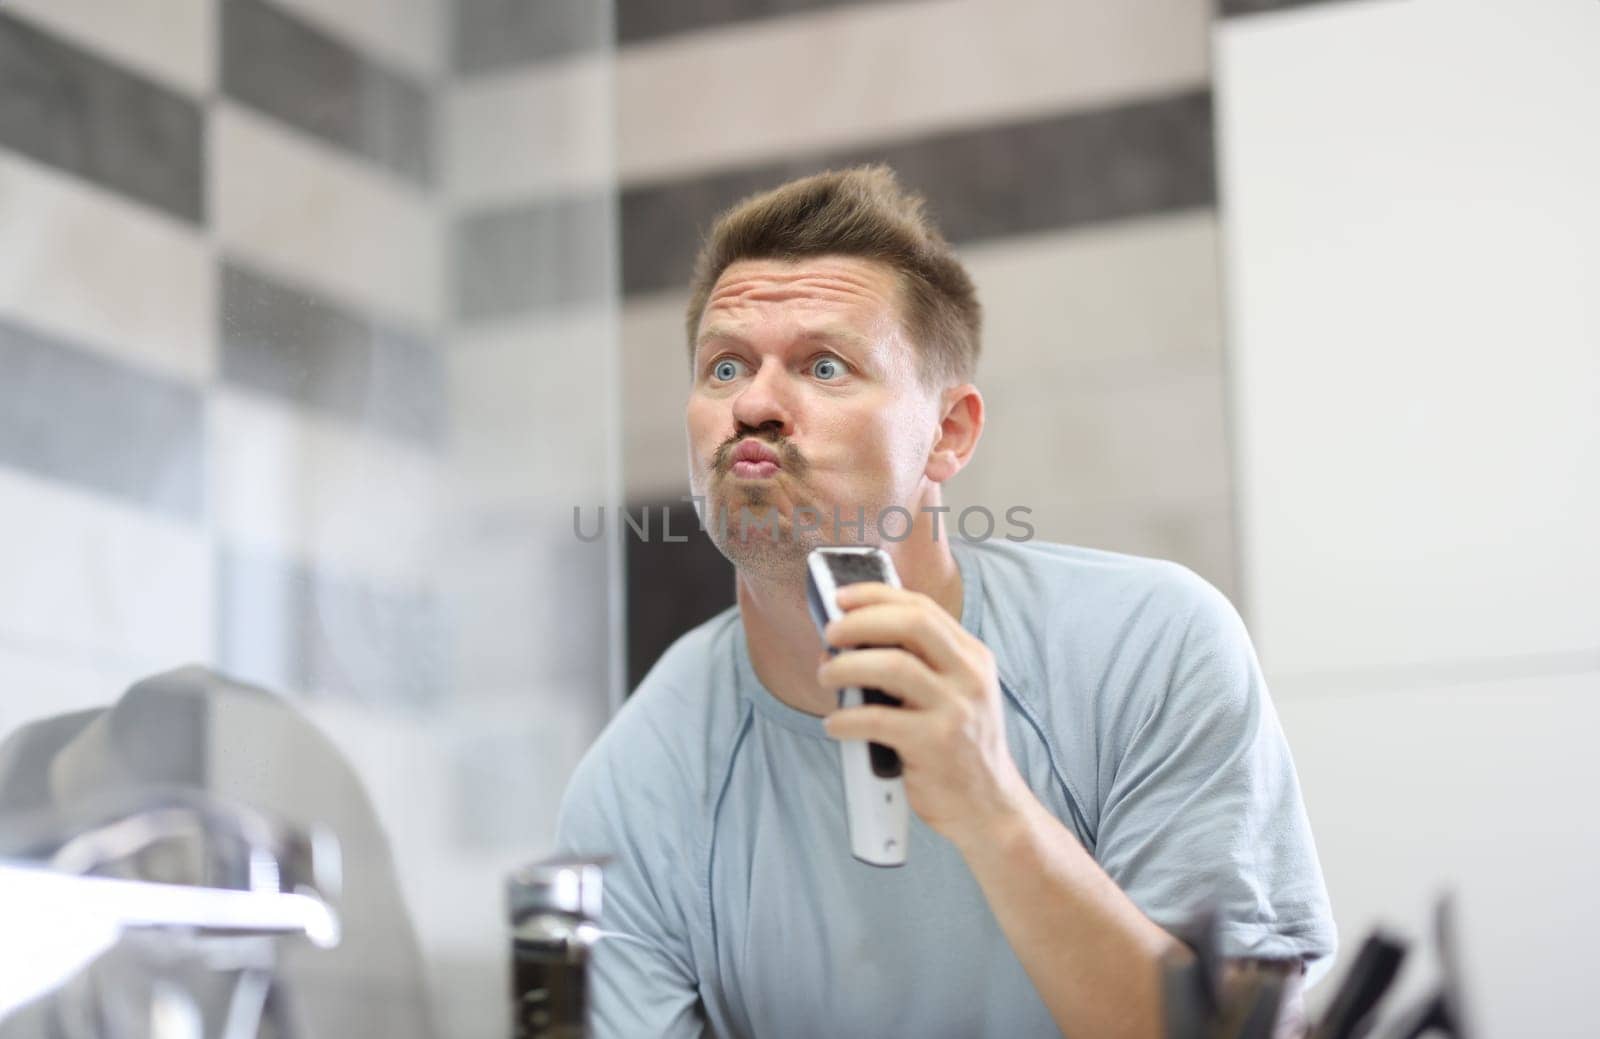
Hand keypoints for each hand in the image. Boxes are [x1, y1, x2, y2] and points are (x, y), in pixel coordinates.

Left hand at [818, 582, 1035, 850]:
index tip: (842, 599)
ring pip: (891, 666)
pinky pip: (877, 720)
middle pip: (911, 624)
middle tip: (830, 634)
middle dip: (861, 622)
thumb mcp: (955, 694)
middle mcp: (969, 676)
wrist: (990, 807)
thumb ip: (917, 665)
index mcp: (972, 657)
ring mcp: (956, 710)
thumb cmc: (958, 747)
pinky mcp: (936, 745)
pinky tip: (835, 724)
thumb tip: (849, 640)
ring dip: (846, 667)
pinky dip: (846, 718)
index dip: (875, 596)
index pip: (922, 608)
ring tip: (826, 677)